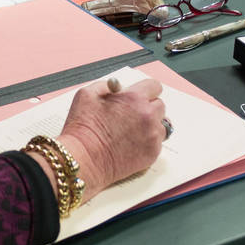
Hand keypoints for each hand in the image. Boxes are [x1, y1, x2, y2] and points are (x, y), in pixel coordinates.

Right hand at [53, 76, 165, 198]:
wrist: (84, 159)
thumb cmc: (83, 129)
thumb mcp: (87, 94)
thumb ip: (106, 85)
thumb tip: (117, 87)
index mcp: (134, 98)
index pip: (154, 86)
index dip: (145, 91)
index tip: (141, 96)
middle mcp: (148, 115)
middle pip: (159, 105)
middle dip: (147, 108)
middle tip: (132, 116)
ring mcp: (152, 135)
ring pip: (161, 125)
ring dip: (150, 126)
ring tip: (131, 132)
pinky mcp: (152, 153)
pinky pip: (157, 143)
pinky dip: (147, 143)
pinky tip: (131, 145)